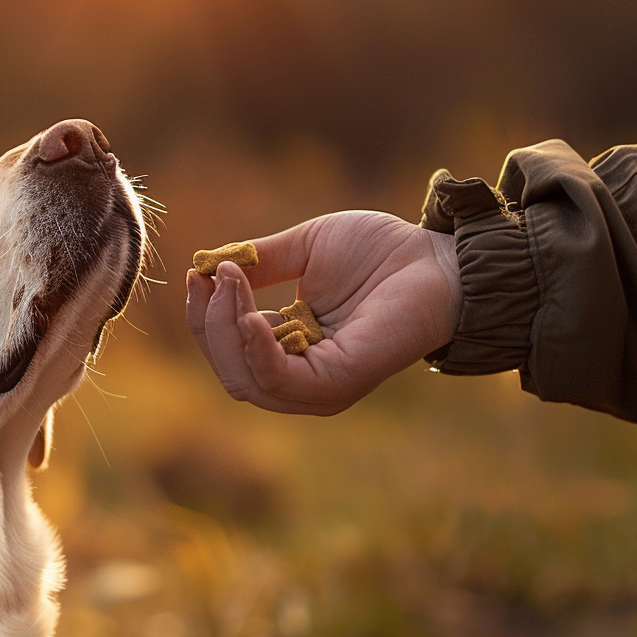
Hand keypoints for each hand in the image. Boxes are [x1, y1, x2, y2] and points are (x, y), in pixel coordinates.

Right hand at [186, 211, 461, 414]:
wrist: (437, 257)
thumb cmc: (380, 251)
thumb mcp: (305, 248)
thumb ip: (259, 263)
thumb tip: (207, 268)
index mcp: (291, 349)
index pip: (228, 350)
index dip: (205, 315)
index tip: (198, 273)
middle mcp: (302, 377)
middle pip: (229, 372)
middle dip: (209, 324)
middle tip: (213, 277)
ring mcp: (319, 387)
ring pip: (244, 380)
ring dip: (225, 329)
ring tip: (231, 283)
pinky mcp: (337, 384)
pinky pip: (278, 380)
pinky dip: (254, 349)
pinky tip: (249, 316)